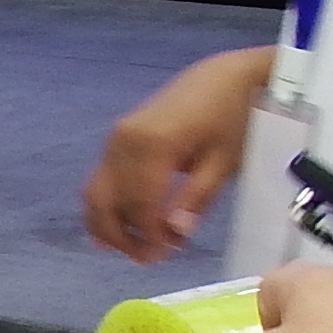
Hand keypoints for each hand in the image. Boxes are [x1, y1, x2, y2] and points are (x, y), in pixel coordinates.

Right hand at [84, 47, 273, 261]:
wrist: (229, 75)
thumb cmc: (235, 116)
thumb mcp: (225, 160)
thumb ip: (196, 197)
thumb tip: (175, 233)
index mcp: (151, 145)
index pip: (139, 204)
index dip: (148, 235)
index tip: (165, 254)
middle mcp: (124, 141)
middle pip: (107, 200)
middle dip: (122, 235)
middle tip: (147, 257)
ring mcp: (117, 137)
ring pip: (97, 191)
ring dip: (109, 223)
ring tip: (134, 245)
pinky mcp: (120, 136)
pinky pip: (102, 177)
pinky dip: (107, 203)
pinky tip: (119, 222)